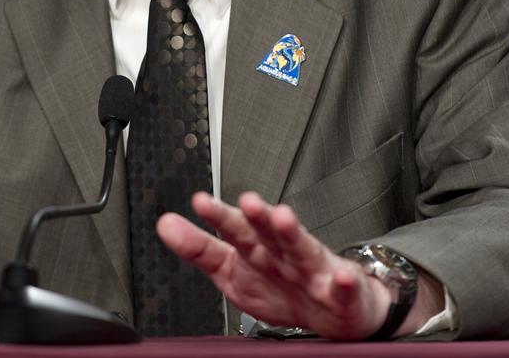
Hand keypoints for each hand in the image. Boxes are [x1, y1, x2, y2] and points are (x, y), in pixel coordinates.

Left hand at [158, 191, 430, 339]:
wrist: (334, 307)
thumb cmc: (279, 283)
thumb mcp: (232, 269)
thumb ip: (199, 248)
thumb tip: (164, 224)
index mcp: (255, 249)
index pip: (233, 231)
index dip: (218, 218)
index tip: (200, 202)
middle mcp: (282, 254)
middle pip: (267, 234)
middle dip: (258, 218)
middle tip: (247, 201)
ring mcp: (312, 270)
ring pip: (302, 250)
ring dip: (293, 234)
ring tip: (282, 217)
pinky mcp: (340, 291)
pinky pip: (343, 287)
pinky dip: (343, 282)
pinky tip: (341, 276)